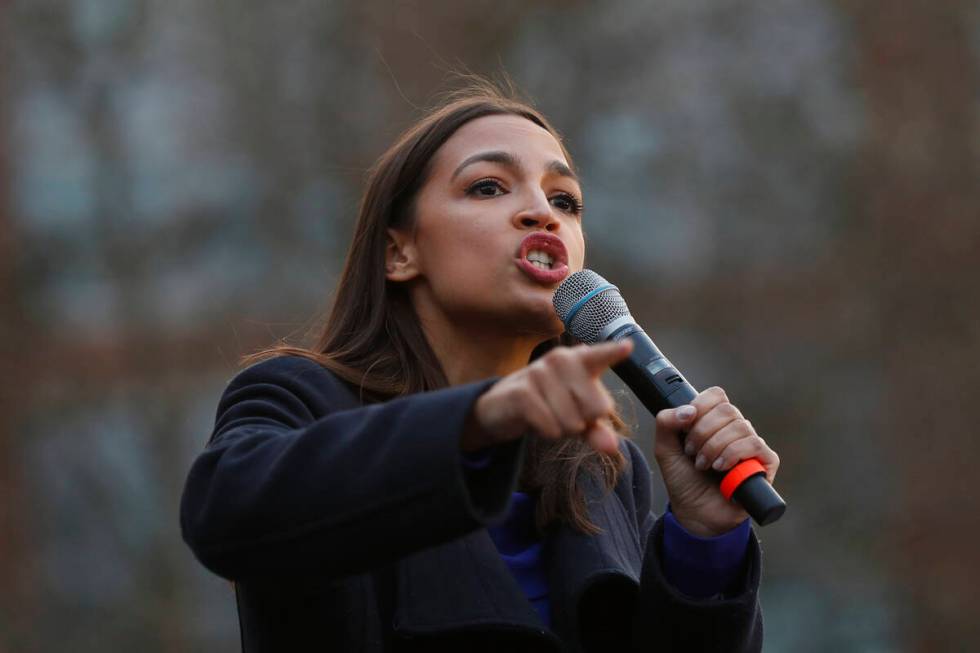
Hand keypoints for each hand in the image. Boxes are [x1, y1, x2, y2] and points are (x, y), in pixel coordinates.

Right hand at [462, 340, 633, 454]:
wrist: (501, 408)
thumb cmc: (546, 406)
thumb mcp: (576, 418)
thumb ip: (597, 430)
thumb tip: (612, 447)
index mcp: (579, 361)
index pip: (600, 356)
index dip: (613, 352)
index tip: (628, 347)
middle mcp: (561, 360)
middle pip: (596, 409)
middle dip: (582, 423)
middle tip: (561, 412)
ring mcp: (539, 372)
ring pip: (572, 421)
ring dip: (561, 429)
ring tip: (547, 415)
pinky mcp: (522, 391)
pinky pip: (551, 426)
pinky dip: (547, 432)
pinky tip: (536, 421)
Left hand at [653, 386, 779, 536]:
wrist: (694, 513)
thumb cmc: (684, 480)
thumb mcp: (665, 449)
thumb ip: (666, 423)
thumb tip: (689, 410)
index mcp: (714, 421)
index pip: (716, 395)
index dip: (700, 407)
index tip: (685, 427)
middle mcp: (735, 429)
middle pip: (727, 410)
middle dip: (703, 431)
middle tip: (691, 452)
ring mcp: (751, 445)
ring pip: (740, 426)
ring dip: (715, 446)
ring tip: (703, 465)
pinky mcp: (765, 463)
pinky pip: (755, 445)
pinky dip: (733, 454)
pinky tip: (720, 469)